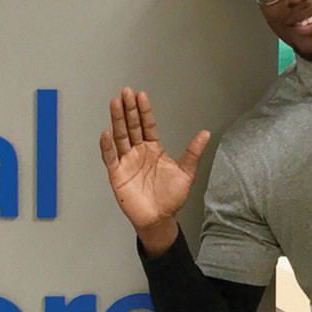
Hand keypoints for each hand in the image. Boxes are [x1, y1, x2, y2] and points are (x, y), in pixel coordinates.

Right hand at [98, 87, 209, 248]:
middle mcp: (138, 152)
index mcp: (153, 149)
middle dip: (129, 109)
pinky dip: (107, 146)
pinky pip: (110, 157)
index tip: (141, 96)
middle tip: (125, 92)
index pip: (147, 125)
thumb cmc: (170, 198)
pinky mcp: (117, 174)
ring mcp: (126, 161)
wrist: (159, 219)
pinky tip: (106, 133)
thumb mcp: (186, 173)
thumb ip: (193, 153)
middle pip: (132, 126)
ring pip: (120, 137)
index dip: (144, 111)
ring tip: (115, 104)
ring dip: (117, 120)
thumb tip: (205, 134)